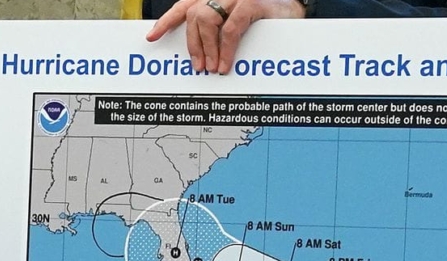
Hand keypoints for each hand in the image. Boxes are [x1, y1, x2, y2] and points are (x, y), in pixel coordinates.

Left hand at [145, 0, 304, 74]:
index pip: (184, 7)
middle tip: (199, 67)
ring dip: (208, 49)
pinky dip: (226, 49)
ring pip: (207, 20)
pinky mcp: (251, 3)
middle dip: (193, 45)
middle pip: (193, 16)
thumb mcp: (238, 21)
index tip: (151, 36)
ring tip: (213, 69)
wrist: (295, 7)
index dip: (166, 21)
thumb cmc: (268, 17)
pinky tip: (226, 63)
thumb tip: (201, 54)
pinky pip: (231, 29)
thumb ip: (218, 28)